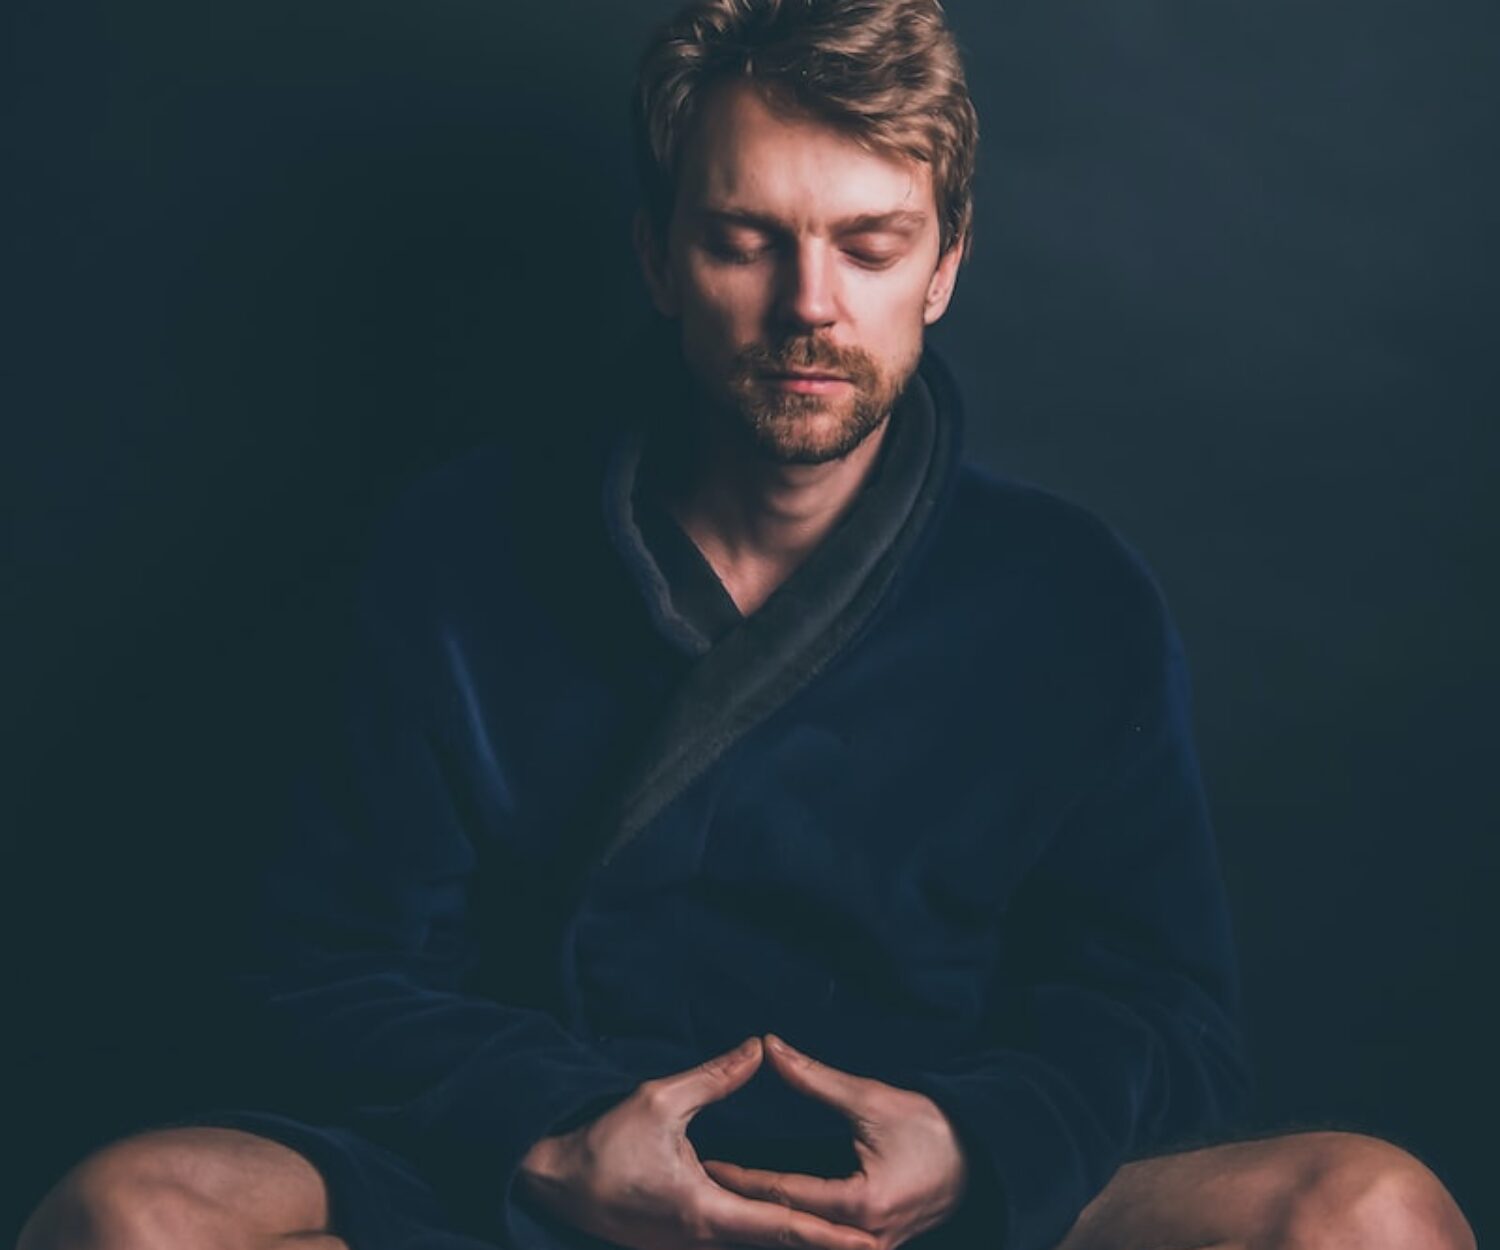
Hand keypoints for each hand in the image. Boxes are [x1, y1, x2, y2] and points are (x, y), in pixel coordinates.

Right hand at [518, 1036, 878, 1249]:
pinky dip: (766, 1240)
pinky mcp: (679, 1247)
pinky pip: (733, 1246)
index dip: (829, 1236)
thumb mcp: (660, 1099)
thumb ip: (715, 1077)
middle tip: (876, 1247)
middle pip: (777, 1246)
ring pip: (755, 1249)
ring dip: (797, 1243)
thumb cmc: (603, 1143)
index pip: (783, 1225)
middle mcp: (704, 1242)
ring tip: (844, 1242)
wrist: (555, 1184)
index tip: (868, 1244)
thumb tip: (759, 1048)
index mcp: (707, 1211)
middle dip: (825, 1247)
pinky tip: (789, 1231)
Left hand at [700, 1035, 968, 1249]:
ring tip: (721, 1208)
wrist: (982, 1159)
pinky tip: (762, 1222)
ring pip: (804, 1244)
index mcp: (861, 1204)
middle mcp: (864, 1240)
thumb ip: (814, 1078)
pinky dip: (794, 1233)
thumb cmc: (931, 1128)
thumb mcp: (871, 1098)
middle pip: (788, 1230)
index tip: (706, 1163)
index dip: (741, 1178)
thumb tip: (769, 1049)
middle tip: (700, 1190)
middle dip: (744, 1212)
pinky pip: (823, 1245)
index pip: (783, 1194)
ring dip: (766, 1227)